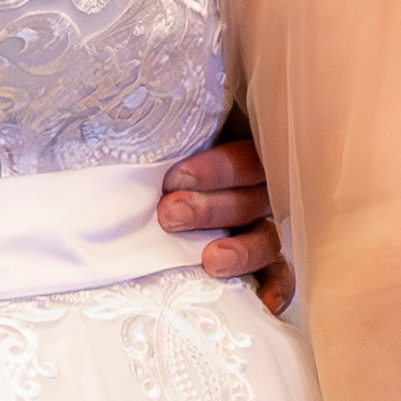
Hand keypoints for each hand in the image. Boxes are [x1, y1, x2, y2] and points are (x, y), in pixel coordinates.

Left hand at [156, 126, 294, 317]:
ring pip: (267, 234)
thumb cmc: (153, 146)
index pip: (246, 153)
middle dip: (212, 208)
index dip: (217, 169)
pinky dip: (276, 285)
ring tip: (210, 260)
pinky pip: (281, 270)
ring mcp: (262, 218)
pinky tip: (266, 303)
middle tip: (170, 214)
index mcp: (241, 140)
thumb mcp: (164, 126)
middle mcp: (257, 180)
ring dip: (241, 249)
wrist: (142, 186)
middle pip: (255, 195)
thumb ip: (162, 122)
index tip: (172, 178)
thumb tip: (119, 98)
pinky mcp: (262, 255)